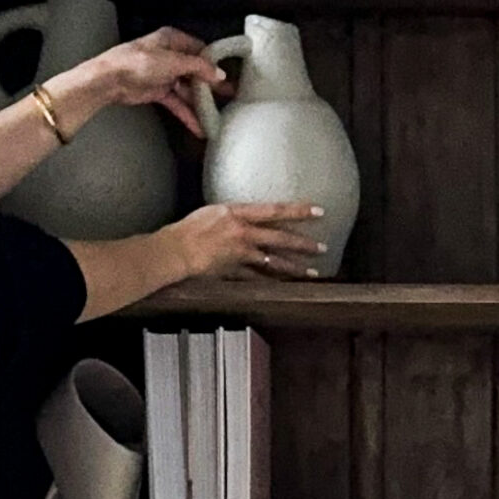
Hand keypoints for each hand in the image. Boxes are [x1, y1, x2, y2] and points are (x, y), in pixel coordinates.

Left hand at [71, 28, 226, 135]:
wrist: (110, 79)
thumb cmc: (139, 62)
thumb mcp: (173, 61)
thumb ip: (199, 67)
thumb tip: (220, 74)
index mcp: (173, 40)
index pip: (200, 49)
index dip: (214, 63)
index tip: (229, 75)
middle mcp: (170, 55)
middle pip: (195, 71)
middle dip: (210, 86)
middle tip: (229, 97)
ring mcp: (164, 74)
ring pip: (187, 89)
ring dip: (200, 103)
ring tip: (217, 116)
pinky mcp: (158, 92)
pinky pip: (177, 102)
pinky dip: (186, 114)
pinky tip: (198, 127)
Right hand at [156, 203, 329, 282]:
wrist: (174, 249)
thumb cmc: (188, 228)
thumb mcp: (213, 211)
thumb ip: (235, 214)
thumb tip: (247, 216)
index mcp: (237, 214)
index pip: (275, 211)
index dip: (298, 211)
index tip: (319, 212)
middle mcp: (244, 233)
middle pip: (280, 239)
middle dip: (303, 244)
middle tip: (323, 248)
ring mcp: (240, 255)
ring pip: (274, 262)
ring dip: (294, 268)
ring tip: (312, 273)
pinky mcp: (234, 272)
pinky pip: (257, 279)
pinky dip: (272, 283)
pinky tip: (285, 287)